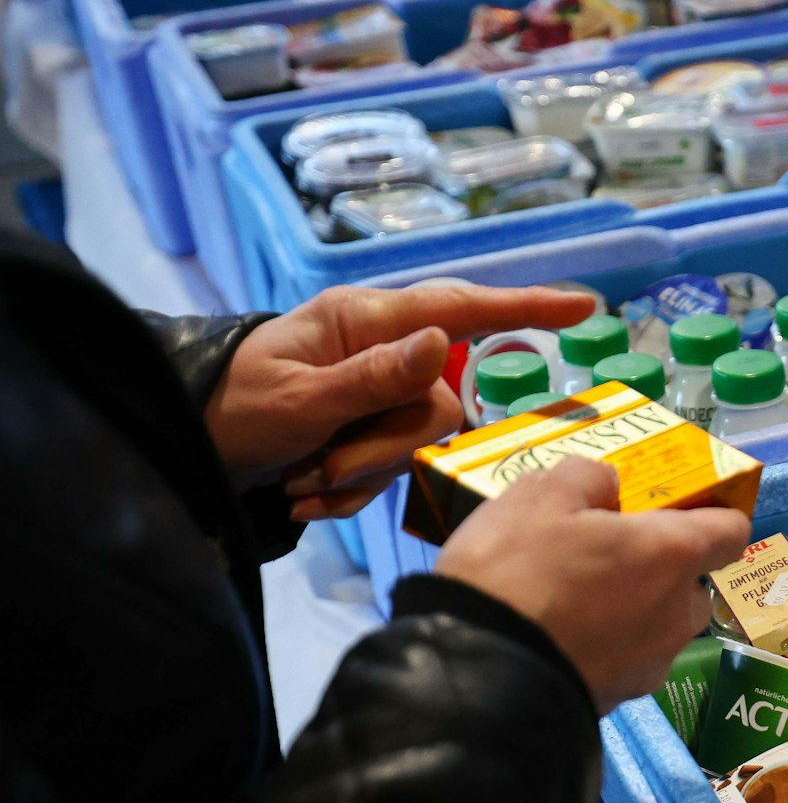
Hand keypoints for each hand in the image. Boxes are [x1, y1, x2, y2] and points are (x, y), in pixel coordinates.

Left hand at [206, 284, 595, 519]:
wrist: (189, 450)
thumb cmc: (231, 410)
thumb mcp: (297, 399)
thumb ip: (373, 377)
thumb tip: (442, 340)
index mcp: (363, 322)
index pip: (459, 307)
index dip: (525, 309)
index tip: (583, 309)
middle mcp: (381, 352)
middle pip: (438, 402)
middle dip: (384, 448)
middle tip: (322, 470)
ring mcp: (379, 396)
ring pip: (418, 443)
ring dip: (361, 474)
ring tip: (302, 483)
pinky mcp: (371, 435)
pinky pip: (392, 469)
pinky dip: (351, 492)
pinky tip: (304, 494)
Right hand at [434, 459, 750, 708]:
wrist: (478, 680)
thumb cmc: (517, 573)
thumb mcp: (538, 496)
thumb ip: (586, 478)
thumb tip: (608, 487)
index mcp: (673, 555)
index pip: (731, 530)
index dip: (710, 515)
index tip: (674, 510)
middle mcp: (678, 613)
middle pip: (691, 583)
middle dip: (660, 568)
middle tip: (605, 554)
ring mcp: (653, 664)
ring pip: (659, 625)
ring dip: (632, 609)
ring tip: (572, 599)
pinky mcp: (621, 700)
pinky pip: (625, 660)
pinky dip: (604, 646)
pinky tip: (558, 636)